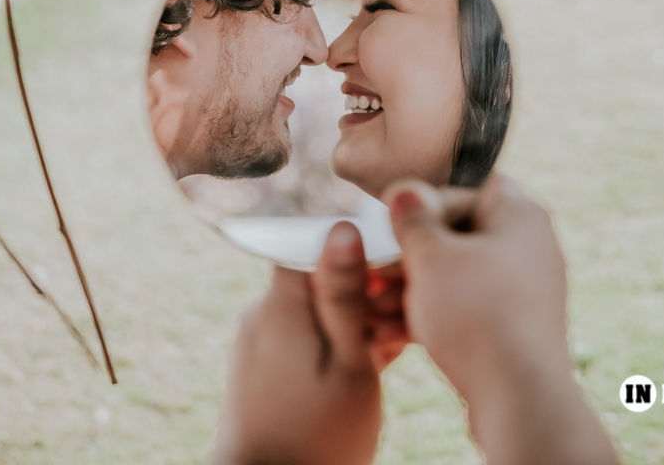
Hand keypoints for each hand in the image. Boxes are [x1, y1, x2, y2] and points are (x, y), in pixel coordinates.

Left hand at [210, 222, 382, 464]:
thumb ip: (343, 295)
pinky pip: (305, 339)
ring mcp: (261, 343)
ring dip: (355, 319)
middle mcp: (263, 314)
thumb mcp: (348, 364)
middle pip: (317, 275)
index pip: (310, 237)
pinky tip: (373, 362)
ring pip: (316, 310)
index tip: (389, 268)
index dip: (355, 244)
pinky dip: (337, 344)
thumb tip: (343, 225)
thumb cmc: (317, 437)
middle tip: (402, 317)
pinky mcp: (264, 370)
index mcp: (281, 303)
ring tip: (394, 344)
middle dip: (362, 287)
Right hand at [384, 173, 619, 464]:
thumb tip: (404, 189)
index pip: (465, 187)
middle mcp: (529, 246)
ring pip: (457, 276)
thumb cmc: (475, 316)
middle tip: (372, 272)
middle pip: (457, 234)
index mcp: (519, 214)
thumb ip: (412, 217)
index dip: (423, 200)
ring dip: (412, 288)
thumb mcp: (430, 257)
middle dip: (409, 255)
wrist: (519, 400)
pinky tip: (388, 332)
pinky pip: (467, 309)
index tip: (390, 220)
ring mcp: (525, 290)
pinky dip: (432, 315)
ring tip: (371, 308)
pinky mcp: (516, 329)